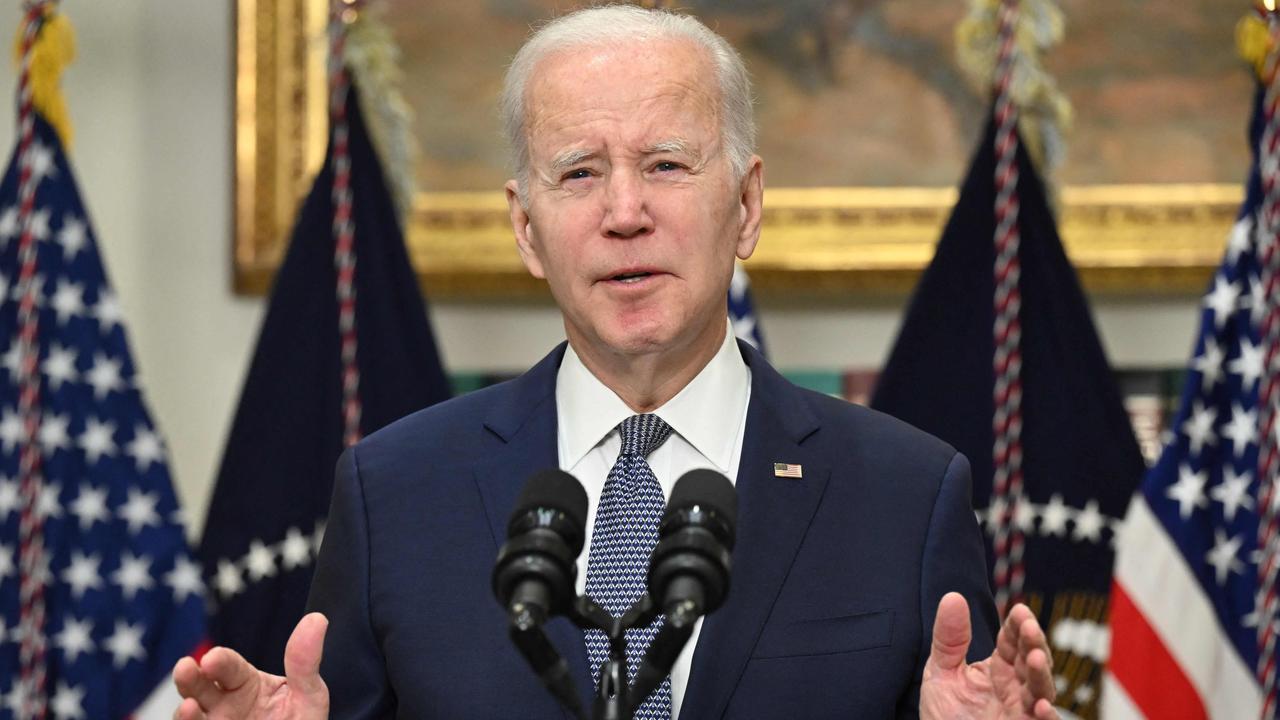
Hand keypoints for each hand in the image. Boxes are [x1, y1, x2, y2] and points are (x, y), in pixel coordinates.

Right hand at [172, 612, 329, 719]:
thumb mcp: (308, 694)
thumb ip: (305, 663)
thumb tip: (316, 619)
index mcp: (245, 683)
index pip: (228, 666)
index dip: (219, 660)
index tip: (212, 659)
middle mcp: (224, 704)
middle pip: (199, 686)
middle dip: (189, 677)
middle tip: (185, 668)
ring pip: (190, 716)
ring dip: (185, 712)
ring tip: (190, 708)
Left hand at [919, 593, 1056, 719]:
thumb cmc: (946, 717)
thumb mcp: (941, 673)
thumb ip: (949, 638)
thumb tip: (953, 596)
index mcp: (998, 669)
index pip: (1013, 642)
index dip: (1018, 626)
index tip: (1019, 612)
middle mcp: (1016, 689)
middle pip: (1032, 661)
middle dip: (1033, 643)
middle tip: (1028, 628)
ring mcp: (1023, 712)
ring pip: (1041, 690)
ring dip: (1040, 674)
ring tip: (1033, 658)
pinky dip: (1046, 716)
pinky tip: (1041, 706)